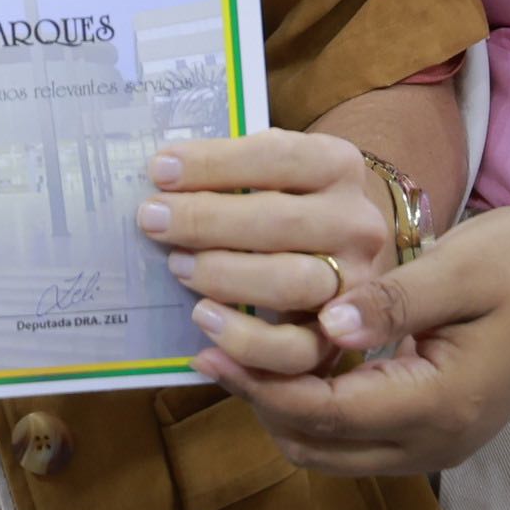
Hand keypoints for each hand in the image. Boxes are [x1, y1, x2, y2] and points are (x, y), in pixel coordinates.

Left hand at [137, 129, 399, 340]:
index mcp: (338, 166)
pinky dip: (244, 343)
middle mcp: (356, 223)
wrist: (348, 251)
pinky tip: (202, 325)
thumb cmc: (291, 202)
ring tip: (178, 266)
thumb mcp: (276, 171)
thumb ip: (233, 170)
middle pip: (281, 222)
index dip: (215, 163)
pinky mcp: (339, 340)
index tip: (161, 171)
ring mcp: (353, 284)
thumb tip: (162, 176)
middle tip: (153, 220)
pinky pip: (294, 352)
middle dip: (207, 220)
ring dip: (226, 276)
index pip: (278, 157)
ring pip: (292, 283)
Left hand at [189, 204, 509, 474]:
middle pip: (317, 445)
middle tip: (207, 342)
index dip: (259, 381)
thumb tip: (328, 319)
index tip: (208, 340)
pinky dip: (312, 406)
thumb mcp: (464, 268)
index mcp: (440, 406)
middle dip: (258, 398)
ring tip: (234, 349)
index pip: (324, 412)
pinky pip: (354, 436)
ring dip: (280, 406)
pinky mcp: (434, 431)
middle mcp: (435, 443)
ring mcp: (436, 445)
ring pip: (330, 450)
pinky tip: (288, 356)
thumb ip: (394, 300)